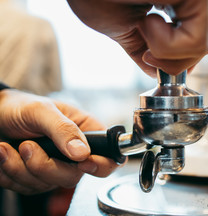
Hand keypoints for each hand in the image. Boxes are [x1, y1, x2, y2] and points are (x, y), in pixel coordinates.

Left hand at [0, 89, 118, 194]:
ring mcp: (56, 167)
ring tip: (8, 147)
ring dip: (20, 168)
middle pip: (73, 176)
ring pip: (47, 185)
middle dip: (45, 166)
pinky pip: (27, 188)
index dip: (100, 165)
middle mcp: (74, 153)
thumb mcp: (42, 111)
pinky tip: (5, 155)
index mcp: (86, 132)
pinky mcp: (37, 177)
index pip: (109, 156)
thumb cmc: (21, 106)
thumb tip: (83, 153)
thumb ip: (64, 130)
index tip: (82, 163)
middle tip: (26, 145)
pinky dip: (10, 174)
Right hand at [56, 0, 207, 76]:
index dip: (174, 59)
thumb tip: (155, 69)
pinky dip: (166, 46)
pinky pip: (195, 43)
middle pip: (201, 46)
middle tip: (148, 52)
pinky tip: (148, 20)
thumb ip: (144, 46)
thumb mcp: (121, 27)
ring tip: (143, 24)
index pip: (191, 38)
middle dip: (170, 62)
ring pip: (201, 48)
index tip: (150, 58)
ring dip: (164, 52)